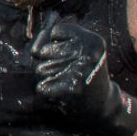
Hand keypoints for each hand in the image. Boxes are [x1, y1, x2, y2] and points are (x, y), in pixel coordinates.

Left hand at [29, 14, 136, 135]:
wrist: (102, 104)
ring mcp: (80, 72)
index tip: (69, 53)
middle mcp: (88, 54)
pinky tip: (62, 91)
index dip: (56, 43)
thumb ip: (53, 40)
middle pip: (45, 50)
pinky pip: (41, 86)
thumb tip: (34, 50)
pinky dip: (48, 90)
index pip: (56, 31)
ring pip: (40, 69)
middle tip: (68, 70)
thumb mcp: (79, 49)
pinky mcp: (70, 90)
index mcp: (93, 41)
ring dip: (48, 77)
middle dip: (49, 61)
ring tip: (65, 80)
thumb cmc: (84, 71)